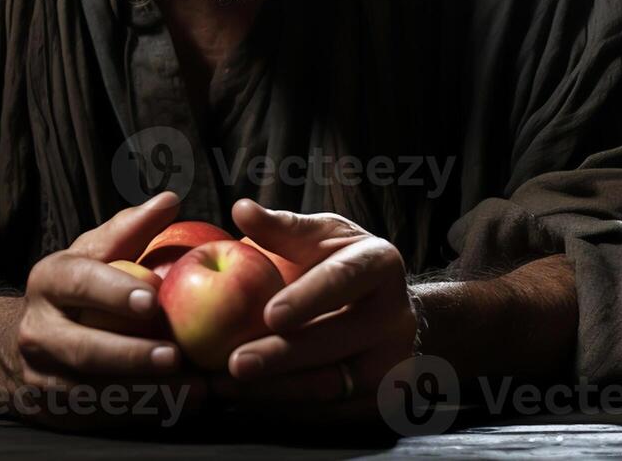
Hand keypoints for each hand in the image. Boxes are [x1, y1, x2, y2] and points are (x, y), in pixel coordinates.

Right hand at [11, 191, 207, 426]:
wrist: (28, 340)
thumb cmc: (79, 287)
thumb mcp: (95, 252)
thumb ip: (131, 229)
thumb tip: (170, 200)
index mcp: (50, 280)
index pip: (81, 283)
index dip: (115, 292)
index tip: (154, 300)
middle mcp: (39, 329)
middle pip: (83, 347)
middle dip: (131, 355)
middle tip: (176, 357)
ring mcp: (44, 375)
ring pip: (94, 390)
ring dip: (147, 393)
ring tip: (196, 390)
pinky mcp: (59, 410)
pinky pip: (103, 415)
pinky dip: (144, 413)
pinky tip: (182, 408)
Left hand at [212, 199, 417, 418]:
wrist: (386, 307)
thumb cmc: (341, 262)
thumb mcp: (320, 234)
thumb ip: (282, 227)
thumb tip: (241, 209)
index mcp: (380, 263)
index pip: (344, 280)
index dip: (308, 298)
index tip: (269, 314)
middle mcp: (396, 315)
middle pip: (336, 341)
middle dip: (282, 357)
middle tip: (234, 364)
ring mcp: (393, 362)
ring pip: (331, 385)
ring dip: (274, 391)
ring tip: (225, 387)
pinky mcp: (380, 398)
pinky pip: (327, 412)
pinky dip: (284, 409)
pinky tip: (245, 404)